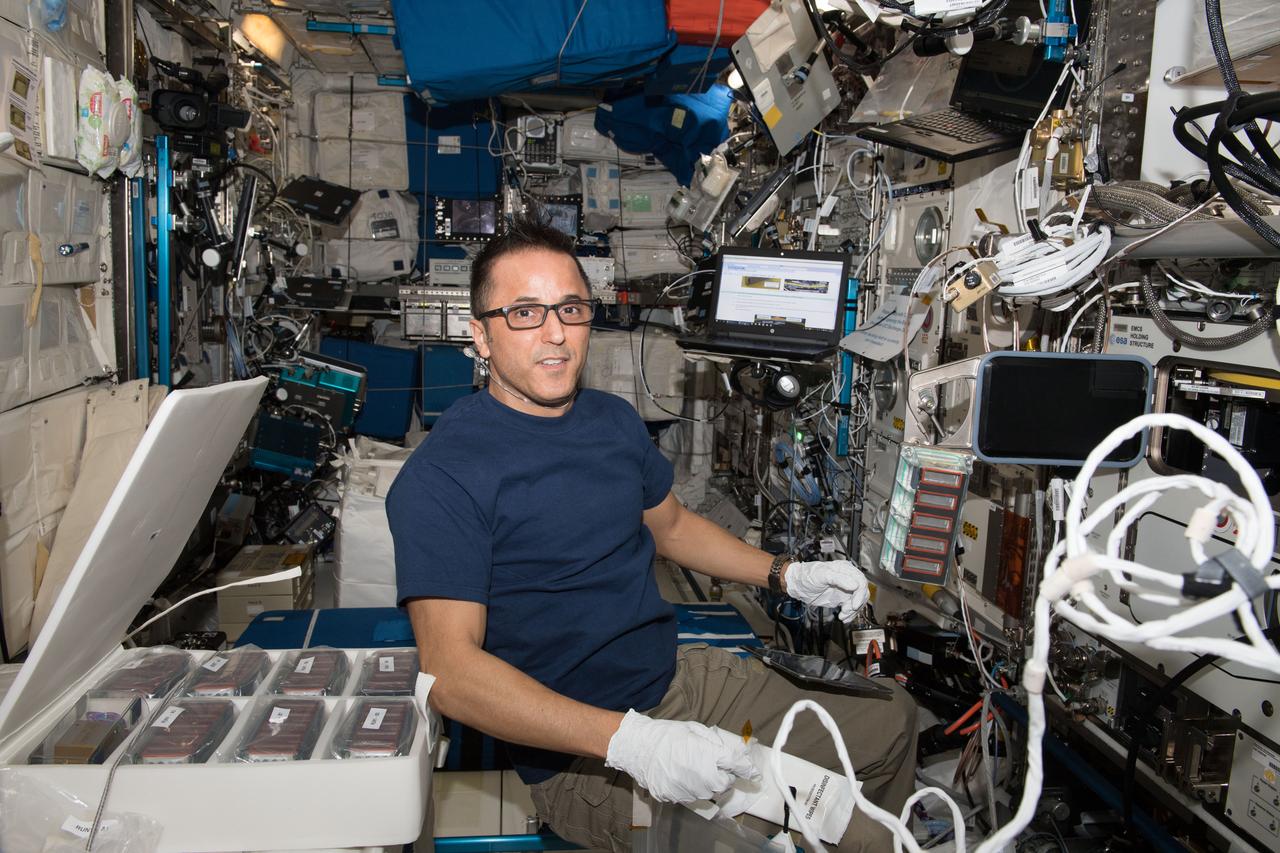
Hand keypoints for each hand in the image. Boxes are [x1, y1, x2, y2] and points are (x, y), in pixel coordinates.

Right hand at [604, 710, 757, 802]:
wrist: (638, 747)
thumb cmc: (666, 735)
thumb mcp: (694, 729)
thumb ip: (716, 742)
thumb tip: (733, 750)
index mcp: (708, 755)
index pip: (736, 765)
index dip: (748, 768)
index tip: (754, 772)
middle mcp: (702, 775)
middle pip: (725, 783)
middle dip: (726, 776)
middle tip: (717, 766)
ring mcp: (689, 789)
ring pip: (709, 793)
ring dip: (710, 783)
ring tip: (697, 769)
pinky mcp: (677, 797)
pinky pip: (692, 796)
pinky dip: (693, 788)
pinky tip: (683, 776)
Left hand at [785, 560, 869, 623]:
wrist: (798, 586)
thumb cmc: (807, 576)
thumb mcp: (822, 575)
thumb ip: (839, 579)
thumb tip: (855, 585)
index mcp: (845, 569)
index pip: (860, 581)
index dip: (860, 594)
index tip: (854, 605)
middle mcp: (847, 578)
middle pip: (862, 592)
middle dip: (857, 603)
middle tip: (847, 611)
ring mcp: (845, 588)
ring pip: (858, 601)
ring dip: (853, 611)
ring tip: (843, 615)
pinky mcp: (842, 598)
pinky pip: (851, 607)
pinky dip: (850, 614)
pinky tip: (844, 617)